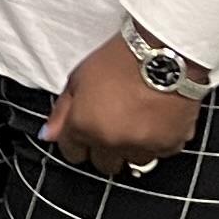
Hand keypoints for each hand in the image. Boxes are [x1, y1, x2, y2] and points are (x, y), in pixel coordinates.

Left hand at [45, 35, 202, 177]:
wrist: (165, 54)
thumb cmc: (120, 59)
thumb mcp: (79, 77)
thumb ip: (62, 110)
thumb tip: (48, 134)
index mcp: (83, 126)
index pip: (72, 153)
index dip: (78, 141)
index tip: (87, 129)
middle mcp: (110, 142)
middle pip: (103, 164)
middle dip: (106, 148)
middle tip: (115, 124)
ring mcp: (140, 147)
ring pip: (133, 161)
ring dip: (133, 147)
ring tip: (139, 119)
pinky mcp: (169, 146)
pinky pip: (159, 153)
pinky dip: (159, 141)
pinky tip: (158, 119)